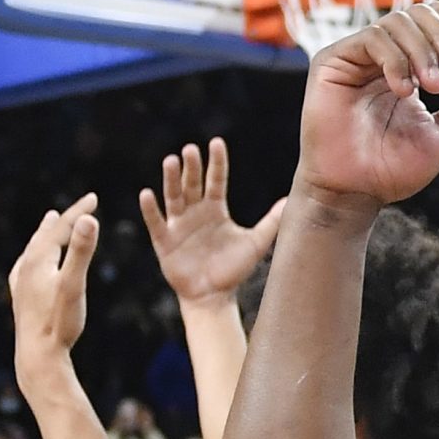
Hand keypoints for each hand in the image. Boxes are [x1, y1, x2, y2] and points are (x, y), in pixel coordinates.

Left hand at [9, 197, 98, 377]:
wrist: (37, 356)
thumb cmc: (59, 322)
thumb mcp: (74, 285)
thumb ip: (82, 252)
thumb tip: (89, 219)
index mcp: (38, 261)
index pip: (61, 228)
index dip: (79, 211)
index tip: (94, 198)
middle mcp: (26, 268)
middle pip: (46, 236)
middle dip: (64, 220)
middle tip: (78, 207)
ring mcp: (21, 283)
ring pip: (34, 250)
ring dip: (45, 234)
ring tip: (49, 223)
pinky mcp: (22, 298)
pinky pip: (26, 267)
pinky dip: (34, 257)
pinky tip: (30, 263)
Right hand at [142, 137, 286, 306]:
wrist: (213, 296)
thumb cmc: (233, 269)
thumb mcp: (256, 243)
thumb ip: (271, 222)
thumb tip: (291, 202)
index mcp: (215, 209)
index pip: (216, 180)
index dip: (216, 163)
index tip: (216, 142)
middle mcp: (195, 213)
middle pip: (193, 184)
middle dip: (192, 167)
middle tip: (191, 149)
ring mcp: (178, 226)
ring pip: (174, 197)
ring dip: (171, 179)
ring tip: (171, 161)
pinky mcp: (164, 242)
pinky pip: (156, 222)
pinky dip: (151, 209)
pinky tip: (147, 193)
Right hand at [296, 0, 438, 206]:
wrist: (356, 191)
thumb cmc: (392, 169)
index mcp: (408, 69)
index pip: (434, 27)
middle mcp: (382, 57)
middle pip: (417, 15)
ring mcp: (356, 56)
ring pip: (396, 23)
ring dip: (422, 51)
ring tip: (434, 87)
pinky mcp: (333, 61)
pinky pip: (371, 39)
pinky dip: (395, 60)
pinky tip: (405, 89)